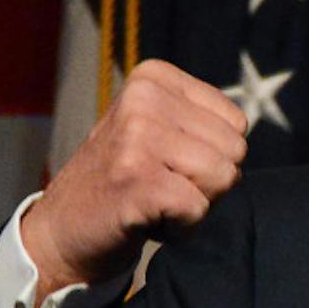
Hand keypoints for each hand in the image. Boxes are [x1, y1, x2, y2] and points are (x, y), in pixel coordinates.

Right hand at [21, 59, 247, 303]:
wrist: (63, 229)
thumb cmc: (122, 180)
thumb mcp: (157, 129)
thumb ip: (203, 123)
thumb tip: (245, 138)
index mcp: (153, 78)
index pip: (236, 122)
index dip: (213, 154)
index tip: (169, 162)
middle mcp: (143, 99)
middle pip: (234, 150)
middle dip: (208, 181)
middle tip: (161, 186)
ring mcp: (137, 138)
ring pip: (223, 178)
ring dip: (195, 204)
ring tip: (155, 200)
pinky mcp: (137, 180)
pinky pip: (199, 208)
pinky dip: (181, 227)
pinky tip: (147, 220)